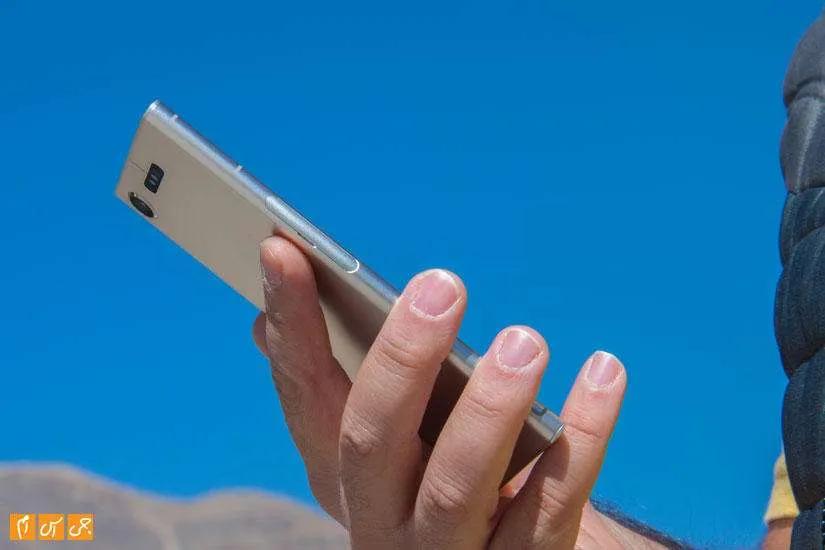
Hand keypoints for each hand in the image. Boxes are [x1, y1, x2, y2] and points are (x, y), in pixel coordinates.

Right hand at [253, 236, 656, 548]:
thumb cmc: (448, 481)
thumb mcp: (390, 445)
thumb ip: (344, 391)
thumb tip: (267, 324)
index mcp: (343, 477)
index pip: (304, 398)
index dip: (290, 326)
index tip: (282, 249)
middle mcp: (380, 524)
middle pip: (370, 445)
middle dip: (401, 361)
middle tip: (442, 286)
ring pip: (457, 487)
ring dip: (490, 409)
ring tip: (526, 341)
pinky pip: (552, 508)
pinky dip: (582, 435)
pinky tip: (603, 373)